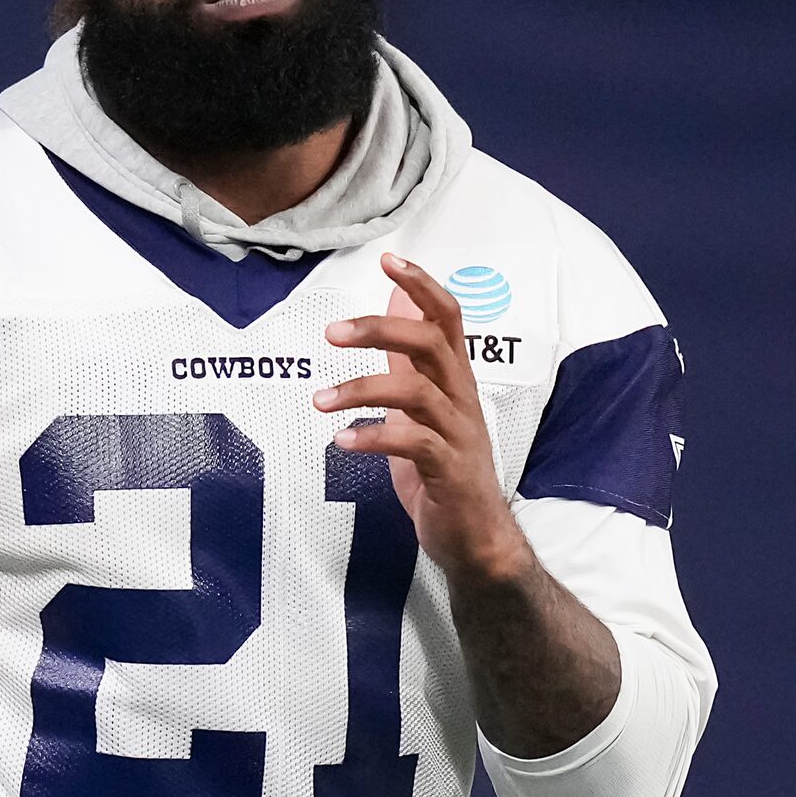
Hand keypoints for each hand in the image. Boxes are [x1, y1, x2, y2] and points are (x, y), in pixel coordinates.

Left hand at [316, 253, 529, 583]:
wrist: (475, 536)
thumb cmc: (444, 466)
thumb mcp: (420, 405)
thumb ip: (407, 358)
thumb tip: (394, 304)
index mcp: (454, 379)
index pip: (448, 318)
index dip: (422, 286)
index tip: (389, 260)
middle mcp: (461, 399)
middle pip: (432, 344)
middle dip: (381, 330)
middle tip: (330, 332)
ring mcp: (458, 434)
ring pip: (418, 393)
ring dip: (362, 390)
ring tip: (320, 400)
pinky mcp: (448, 470)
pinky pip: (413, 444)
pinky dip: (373, 438)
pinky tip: (341, 441)